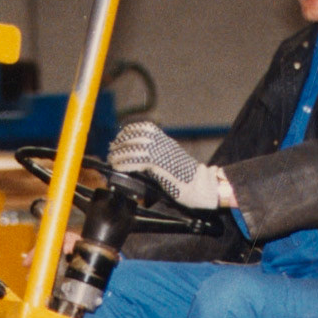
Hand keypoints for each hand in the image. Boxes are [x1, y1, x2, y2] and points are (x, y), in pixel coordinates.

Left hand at [107, 121, 222, 208]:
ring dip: (121, 153)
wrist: (205, 188)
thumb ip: (156, 161)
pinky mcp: (163, 166)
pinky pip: (140, 161)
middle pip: (139, 135)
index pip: (145, 128)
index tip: (119, 138)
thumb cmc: (189, 181)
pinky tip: (120, 167)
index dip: (130, 131)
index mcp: (168, 142)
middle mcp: (166, 145)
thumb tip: (139, 165)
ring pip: (137, 146)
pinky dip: (127, 163)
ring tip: (113, 159)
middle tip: (112, 150)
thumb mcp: (171, 165)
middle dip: (122, 141)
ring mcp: (165, 154)